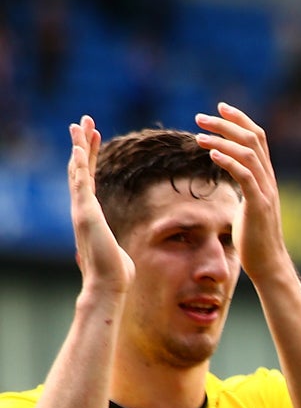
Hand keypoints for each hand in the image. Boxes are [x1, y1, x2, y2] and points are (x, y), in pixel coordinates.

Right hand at [68, 117, 133, 298]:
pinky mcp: (86, 214)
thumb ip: (110, 243)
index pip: (88, 179)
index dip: (88, 157)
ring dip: (79, 147)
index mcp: (90, 214)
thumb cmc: (114, 273)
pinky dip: (78, 165)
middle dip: (81, 144)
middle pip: (79, 169)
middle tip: (82, 122)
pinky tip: (78, 149)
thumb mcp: (116, 250)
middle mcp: (82, 209)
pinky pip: (80, 184)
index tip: (93, 138)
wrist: (107, 285)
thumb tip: (113, 249)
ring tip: (81, 125)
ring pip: (77, 171)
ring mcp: (82, 210)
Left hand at [194, 103, 292, 286]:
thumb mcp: (248, 206)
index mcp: (266, 178)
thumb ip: (243, 188)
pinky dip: (228, 161)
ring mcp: (266, 192)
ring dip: (222, 140)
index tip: (221, 108)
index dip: (240, 120)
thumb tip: (231, 179)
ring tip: (199, 135)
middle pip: (253, 139)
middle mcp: (269, 180)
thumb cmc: (255, 239)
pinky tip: (211, 154)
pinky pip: (245, 176)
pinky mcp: (258, 205)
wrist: (268, 263)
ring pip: (248, 153)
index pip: (258, 138)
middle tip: (201, 117)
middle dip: (226, 123)